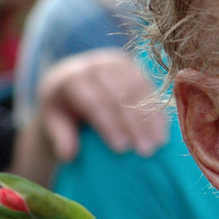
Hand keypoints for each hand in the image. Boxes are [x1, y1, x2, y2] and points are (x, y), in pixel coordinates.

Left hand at [37, 48, 168, 161]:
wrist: (72, 78)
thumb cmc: (64, 106)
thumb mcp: (54, 120)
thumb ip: (60, 136)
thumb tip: (69, 155)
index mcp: (73, 78)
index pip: (94, 102)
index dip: (109, 125)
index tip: (121, 149)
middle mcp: (96, 65)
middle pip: (120, 96)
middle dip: (134, 124)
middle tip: (145, 151)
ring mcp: (117, 63)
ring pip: (138, 91)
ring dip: (150, 119)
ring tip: (158, 144)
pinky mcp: (134, 66)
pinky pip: (150, 88)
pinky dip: (158, 111)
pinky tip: (164, 131)